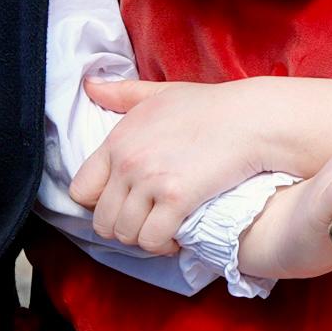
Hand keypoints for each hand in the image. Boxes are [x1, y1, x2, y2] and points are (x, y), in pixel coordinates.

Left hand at [69, 73, 331, 254]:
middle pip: (102, 220)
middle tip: (147, 222)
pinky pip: (152, 240)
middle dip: (124, 227)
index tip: (124, 203)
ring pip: (126, 234)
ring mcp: (150, 181)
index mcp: (118, 140)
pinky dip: (164, 245)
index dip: (99, 203)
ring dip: (144, 238)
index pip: (81, 190)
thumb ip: (122, 93)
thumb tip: (90, 85)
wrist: (250, 119)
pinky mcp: (177, 199)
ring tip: (163, 230)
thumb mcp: (159, 93)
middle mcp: (128, 162)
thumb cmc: (209, 106)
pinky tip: (178, 237)